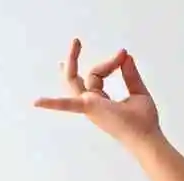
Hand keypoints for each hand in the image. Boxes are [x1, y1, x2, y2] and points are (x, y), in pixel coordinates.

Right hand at [34, 39, 159, 144]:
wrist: (147, 137)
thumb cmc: (143, 122)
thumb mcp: (138, 92)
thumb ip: (130, 75)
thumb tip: (126, 56)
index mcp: (100, 100)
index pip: (98, 73)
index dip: (111, 62)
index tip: (124, 54)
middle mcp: (91, 103)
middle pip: (76, 78)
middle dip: (74, 59)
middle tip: (76, 41)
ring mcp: (89, 106)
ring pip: (73, 81)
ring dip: (73, 62)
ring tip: (76, 43)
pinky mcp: (91, 108)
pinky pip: (68, 104)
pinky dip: (53, 103)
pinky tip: (36, 102)